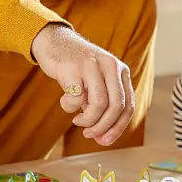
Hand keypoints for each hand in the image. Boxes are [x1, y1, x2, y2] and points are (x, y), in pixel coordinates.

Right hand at [32, 23, 133, 145]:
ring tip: (77, 121)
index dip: (118, 128)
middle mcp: (111, 66)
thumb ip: (102, 106)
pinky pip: (76, 99)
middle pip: (116, 107)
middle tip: (89, 135)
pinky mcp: (73, 68)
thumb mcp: (95, 83)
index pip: (128, 105)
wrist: (53, 40)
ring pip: (99, 105)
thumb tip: (103, 138)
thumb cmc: (76, 67)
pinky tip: (65, 101)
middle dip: (103, 127)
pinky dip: (69, 107)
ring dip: (88, 121)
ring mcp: (93, 66)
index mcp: (120, 71)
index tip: (104, 141)